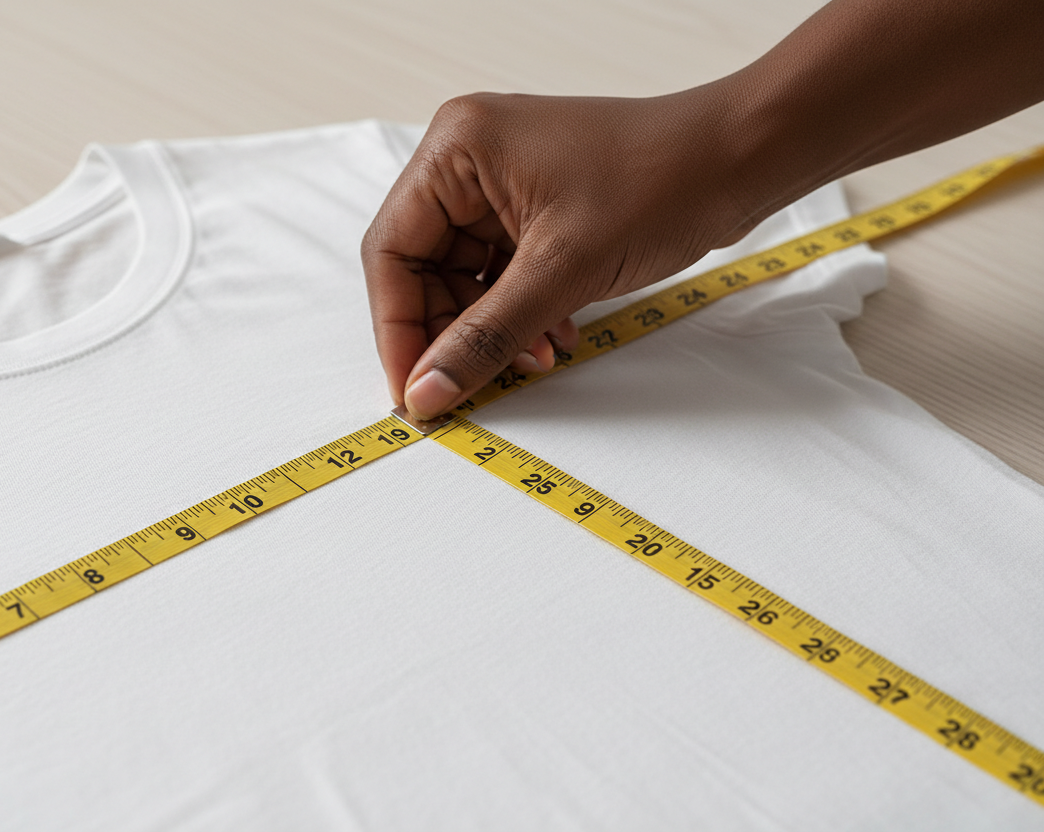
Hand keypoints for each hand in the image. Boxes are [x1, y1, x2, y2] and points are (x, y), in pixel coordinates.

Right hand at [361, 90, 751, 418]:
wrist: (741, 159)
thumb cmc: (662, 180)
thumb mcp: (562, 270)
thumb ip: (485, 336)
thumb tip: (426, 391)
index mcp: (456, 149)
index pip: (391, 251)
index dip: (397, 328)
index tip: (411, 388)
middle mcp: (468, 162)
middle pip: (423, 270)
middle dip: (452, 333)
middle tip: (469, 387)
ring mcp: (501, 186)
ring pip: (464, 280)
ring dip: (491, 330)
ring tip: (534, 359)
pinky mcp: (533, 210)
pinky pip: (501, 276)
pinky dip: (520, 315)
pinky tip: (554, 339)